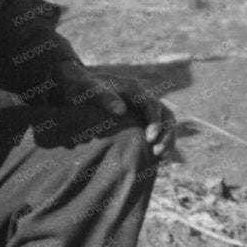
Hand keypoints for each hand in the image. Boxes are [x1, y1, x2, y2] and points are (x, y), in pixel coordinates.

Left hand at [50, 63, 176, 158]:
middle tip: (158, 153)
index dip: (155, 121)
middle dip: (166, 133)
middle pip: (165, 113)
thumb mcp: (89, 90)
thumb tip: (121, 110)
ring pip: (166, 122)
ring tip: (161, 157)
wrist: (79, 88)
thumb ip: (104, 97)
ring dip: (167, 139)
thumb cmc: (84, 89)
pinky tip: (156, 157)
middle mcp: (143, 97)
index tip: (150, 138)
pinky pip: (158, 129)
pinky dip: (161, 141)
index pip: (152, 104)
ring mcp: (143, 108)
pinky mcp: (141, 118)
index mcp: (134, 88)